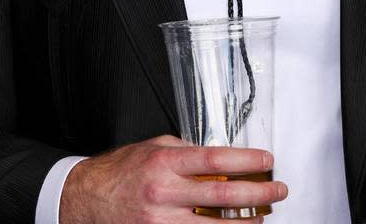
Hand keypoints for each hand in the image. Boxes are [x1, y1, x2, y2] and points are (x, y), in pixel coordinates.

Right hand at [59, 135, 286, 223]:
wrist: (87, 199)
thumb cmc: (120, 172)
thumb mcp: (151, 149)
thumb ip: (183, 151)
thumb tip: (217, 157)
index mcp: (163, 164)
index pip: (214, 160)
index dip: (245, 160)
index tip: (265, 159)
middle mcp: (164, 193)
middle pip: (223, 196)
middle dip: (258, 193)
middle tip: (277, 190)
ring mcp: (162, 221)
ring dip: (247, 222)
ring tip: (263, 215)